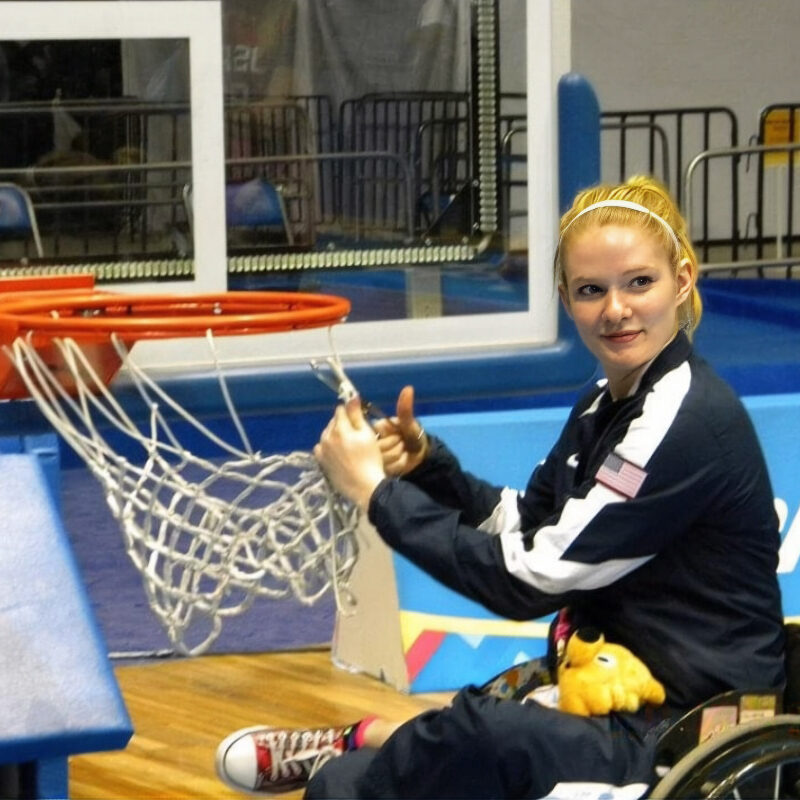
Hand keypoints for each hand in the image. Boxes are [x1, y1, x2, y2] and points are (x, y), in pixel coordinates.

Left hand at [314, 396, 385, 511]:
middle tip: (355, 434)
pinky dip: (328, 446)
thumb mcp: (367, 434)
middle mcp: (326, 436)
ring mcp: (322, 450)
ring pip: (327, 434)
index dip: (350, 412)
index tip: (358, 418)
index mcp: (339, 428)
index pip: (340, 410)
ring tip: (348, 444)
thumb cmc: (370, 458)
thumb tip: (351, 396)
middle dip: (342, 423)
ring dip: (335, 434)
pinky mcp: (321, 462)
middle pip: (333, 422)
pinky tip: (338, 453)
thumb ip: (357, 414)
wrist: (364, 486)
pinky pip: (322, 447)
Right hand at [373, 385, 428, 476]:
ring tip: (403, 452)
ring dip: (397, 456)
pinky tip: (402, 461)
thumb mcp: (409, 423)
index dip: (387, 437)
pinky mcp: (378, 467)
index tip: (398, 436)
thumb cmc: (413, 436)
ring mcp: (373, 456)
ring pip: (381, 458)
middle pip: (377, 448)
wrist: (421, 456)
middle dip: (394, 447)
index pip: (372, 433)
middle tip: (403, 444)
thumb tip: (408, 388)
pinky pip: (385, 468)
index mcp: (376, 427)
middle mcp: (371, 441)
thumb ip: (405, 409)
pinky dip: (397, 465)